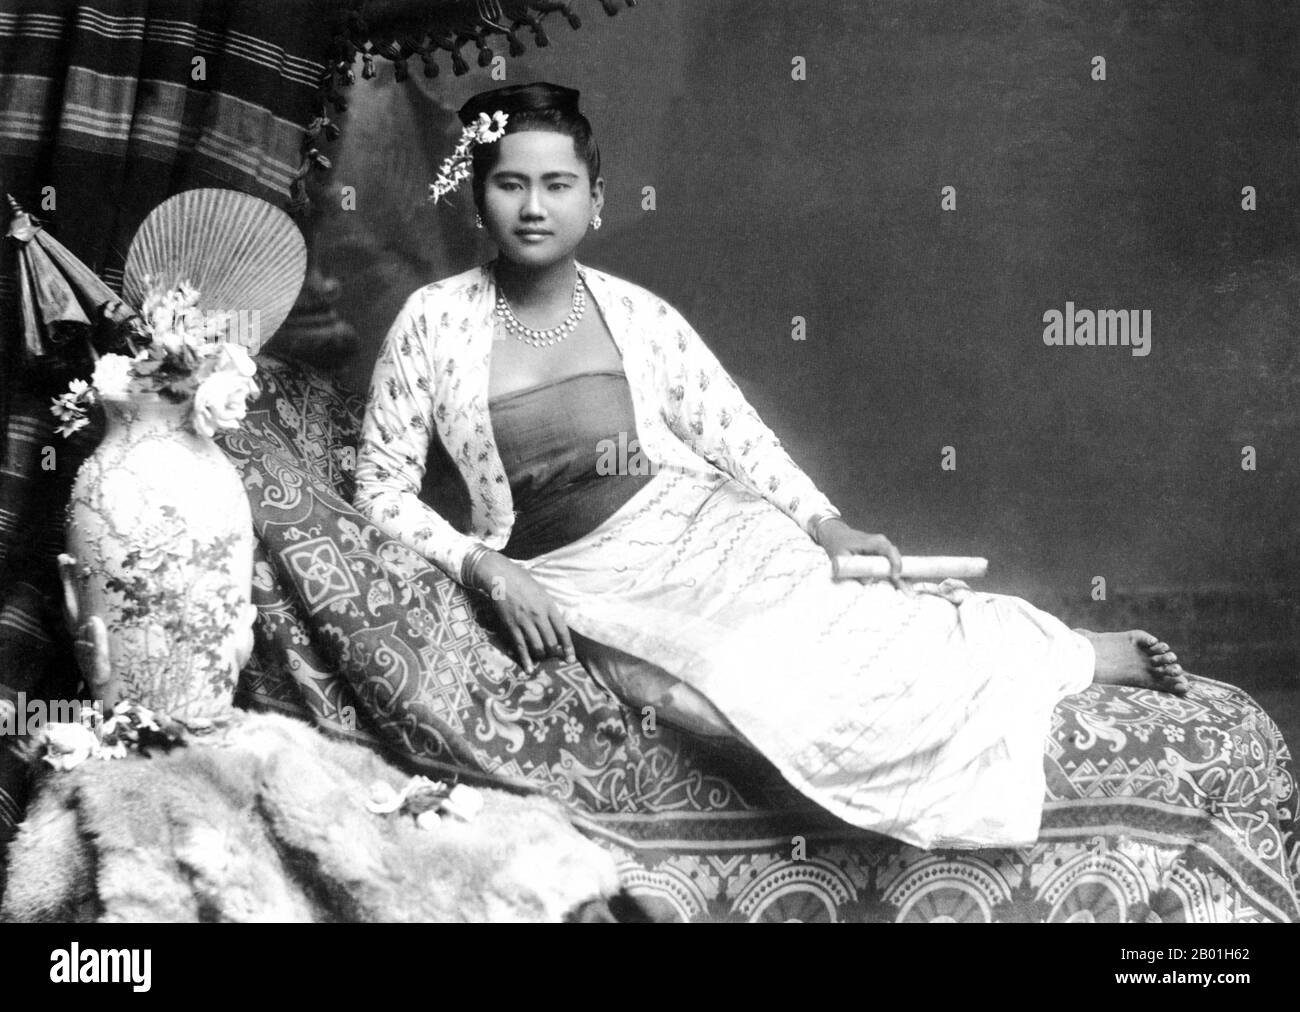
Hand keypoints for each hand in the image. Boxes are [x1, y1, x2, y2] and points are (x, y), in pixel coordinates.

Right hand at [469, 551, 576, 672]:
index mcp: (549, 606)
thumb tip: (554, 625)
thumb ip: (549, 609)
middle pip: (551, 642)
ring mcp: (525, 621)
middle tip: (554, 658)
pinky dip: (525, 659)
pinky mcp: (512, 625)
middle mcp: (539, 615)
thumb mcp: (542, 592)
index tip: (570, 658)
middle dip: (554, 653)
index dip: (568, 647)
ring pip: (537, 646)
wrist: (500, 576)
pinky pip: (520, 646)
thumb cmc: (522, 581)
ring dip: (541, 656)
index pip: (563, 631)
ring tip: (541, 658)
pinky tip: (529, 668)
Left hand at [815, 519, 909, 593]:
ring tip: (909, 593)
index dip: (895, 563)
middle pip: (897, 560)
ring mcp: (882, 550)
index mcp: (874, 542)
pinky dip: (895, 578)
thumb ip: (852, 568)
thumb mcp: (841, 556)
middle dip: (904, 576)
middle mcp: (882, 544)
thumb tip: (868, 581)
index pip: (890, 551)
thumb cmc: (838, 544)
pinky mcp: (880, 556)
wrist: (836, 535)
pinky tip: (902, 588)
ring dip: (902, 580)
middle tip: (910, 593)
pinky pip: (889, 567)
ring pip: (895, 566)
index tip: (895, 577)